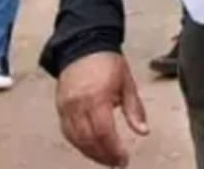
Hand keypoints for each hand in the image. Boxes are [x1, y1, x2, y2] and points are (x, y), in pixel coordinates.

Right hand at [56, 52, 148, 166]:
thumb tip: (143, 132)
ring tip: (106, 160)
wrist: (83, 46)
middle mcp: (78, 105)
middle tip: (116, 163)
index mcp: (97, 98)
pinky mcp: (60, 108)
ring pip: (76, 139)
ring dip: (91, 153)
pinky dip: (79, 144)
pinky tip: (90, 148)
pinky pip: (68, 132)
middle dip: (103, 156)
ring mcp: (66, 107)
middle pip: (88, 140)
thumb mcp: (127, 83)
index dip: (113, 150)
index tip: (124, 160)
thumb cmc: (109, 64)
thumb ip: (134, 109)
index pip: (103, 132)